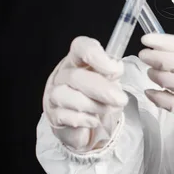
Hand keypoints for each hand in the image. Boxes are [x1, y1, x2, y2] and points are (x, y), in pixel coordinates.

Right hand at [43, 36, 128, 150]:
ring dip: (91, 105)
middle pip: (74, 76)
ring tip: (107, 110)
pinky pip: (62, 115)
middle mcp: (63, 74)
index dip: (96, 55)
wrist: (92, 126)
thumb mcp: (111, 82)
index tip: (115, 69)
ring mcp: (54, 95)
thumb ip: (112, 73)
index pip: (80, 47)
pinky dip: (82, 119)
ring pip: (63, 95)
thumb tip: (116, 68)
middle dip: (101, 89)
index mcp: (78, 60)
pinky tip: (94, 121)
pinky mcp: (53, 115)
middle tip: (120, 99)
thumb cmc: (100, 98)